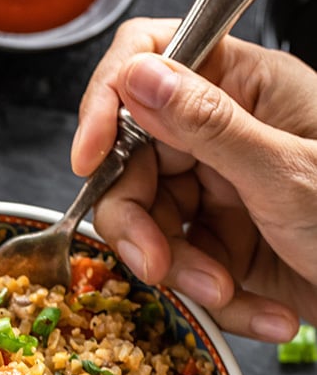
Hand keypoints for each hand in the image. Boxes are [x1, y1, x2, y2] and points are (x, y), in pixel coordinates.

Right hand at [71, 18, 316, 340]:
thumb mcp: (286, 173)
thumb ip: (206, 124)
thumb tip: (138, 77)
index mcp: (243, 89)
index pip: (148, 64)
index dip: (107, 105)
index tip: (88, 158)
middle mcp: (222, 138)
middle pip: (132, 165)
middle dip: (142, 226)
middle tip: (158, 266)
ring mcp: (220, 195)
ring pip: (153, 229)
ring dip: (185, 275)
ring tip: (229, 294)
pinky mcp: (223, 248)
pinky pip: (186, 275)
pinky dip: (220, 304)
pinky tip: (265, 310)